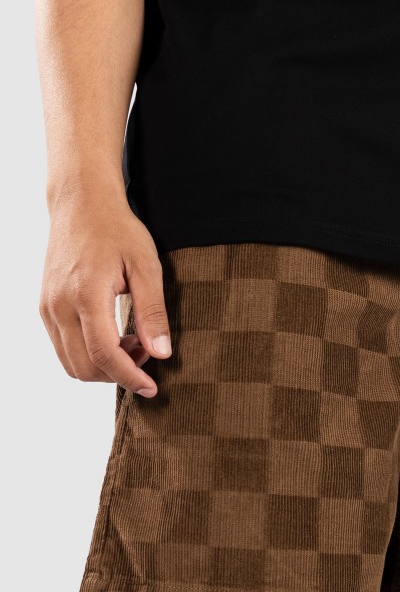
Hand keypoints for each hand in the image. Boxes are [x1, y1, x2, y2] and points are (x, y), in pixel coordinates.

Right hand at [39, 192, 170, 396]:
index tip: (151, 387)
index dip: (129, 377)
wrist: (81, 204)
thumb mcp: (146, 266)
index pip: (104, 355)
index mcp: (86, 295)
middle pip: (85, 367)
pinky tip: (115, 335)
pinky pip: (64, 348)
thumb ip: (153, 312)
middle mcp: (59, 305)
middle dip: (119, 373)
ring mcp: (48, 307)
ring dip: (104, 366)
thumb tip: (162, 353)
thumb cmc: (117, 230)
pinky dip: (90, 354)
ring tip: (132, 342)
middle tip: (146, 352)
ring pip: (72, 363)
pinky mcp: (46, 307)